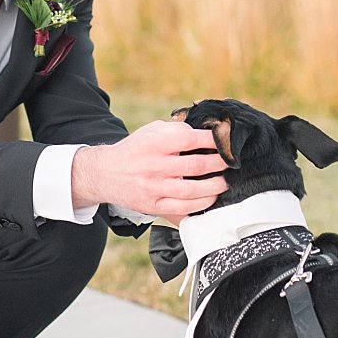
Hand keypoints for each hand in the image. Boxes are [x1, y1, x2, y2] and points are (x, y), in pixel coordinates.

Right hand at [71, 120, 226, 219]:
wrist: (105, 173)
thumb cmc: (136, 149)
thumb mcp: (152, 130)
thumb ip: (177, 128)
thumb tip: (207, 131)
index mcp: (154, 143)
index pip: (190, 139)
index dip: (213, 140)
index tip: (228, 141)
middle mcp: (153, 166)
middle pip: (196, 165)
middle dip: (220, 163)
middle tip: (233, 161)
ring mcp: (153, 188)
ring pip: (192, 190)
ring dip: (215, 186)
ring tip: (226, 181)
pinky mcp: (153, 206)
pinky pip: (182, 209)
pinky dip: (201, 204)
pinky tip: (211, 198)